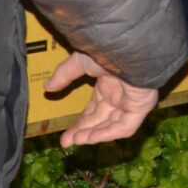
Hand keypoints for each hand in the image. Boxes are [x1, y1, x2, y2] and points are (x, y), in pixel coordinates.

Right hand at [45, 51, 159, 147]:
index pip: (92, 110)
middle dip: (83, 131)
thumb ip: (65, 75)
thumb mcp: (81, 62)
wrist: (129, 46)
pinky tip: (91, 138)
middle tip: (67, 142)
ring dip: (93, 135)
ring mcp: (131, 102)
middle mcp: (119, 95)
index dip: (79, 123)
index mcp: (107, 84)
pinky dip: (108, 134)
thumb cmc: (108, 49)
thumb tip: (47, 87)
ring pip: (112, 126)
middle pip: (100, 120)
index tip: (65, 135)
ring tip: (76, 141)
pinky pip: (126, 126)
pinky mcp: (141, 107)